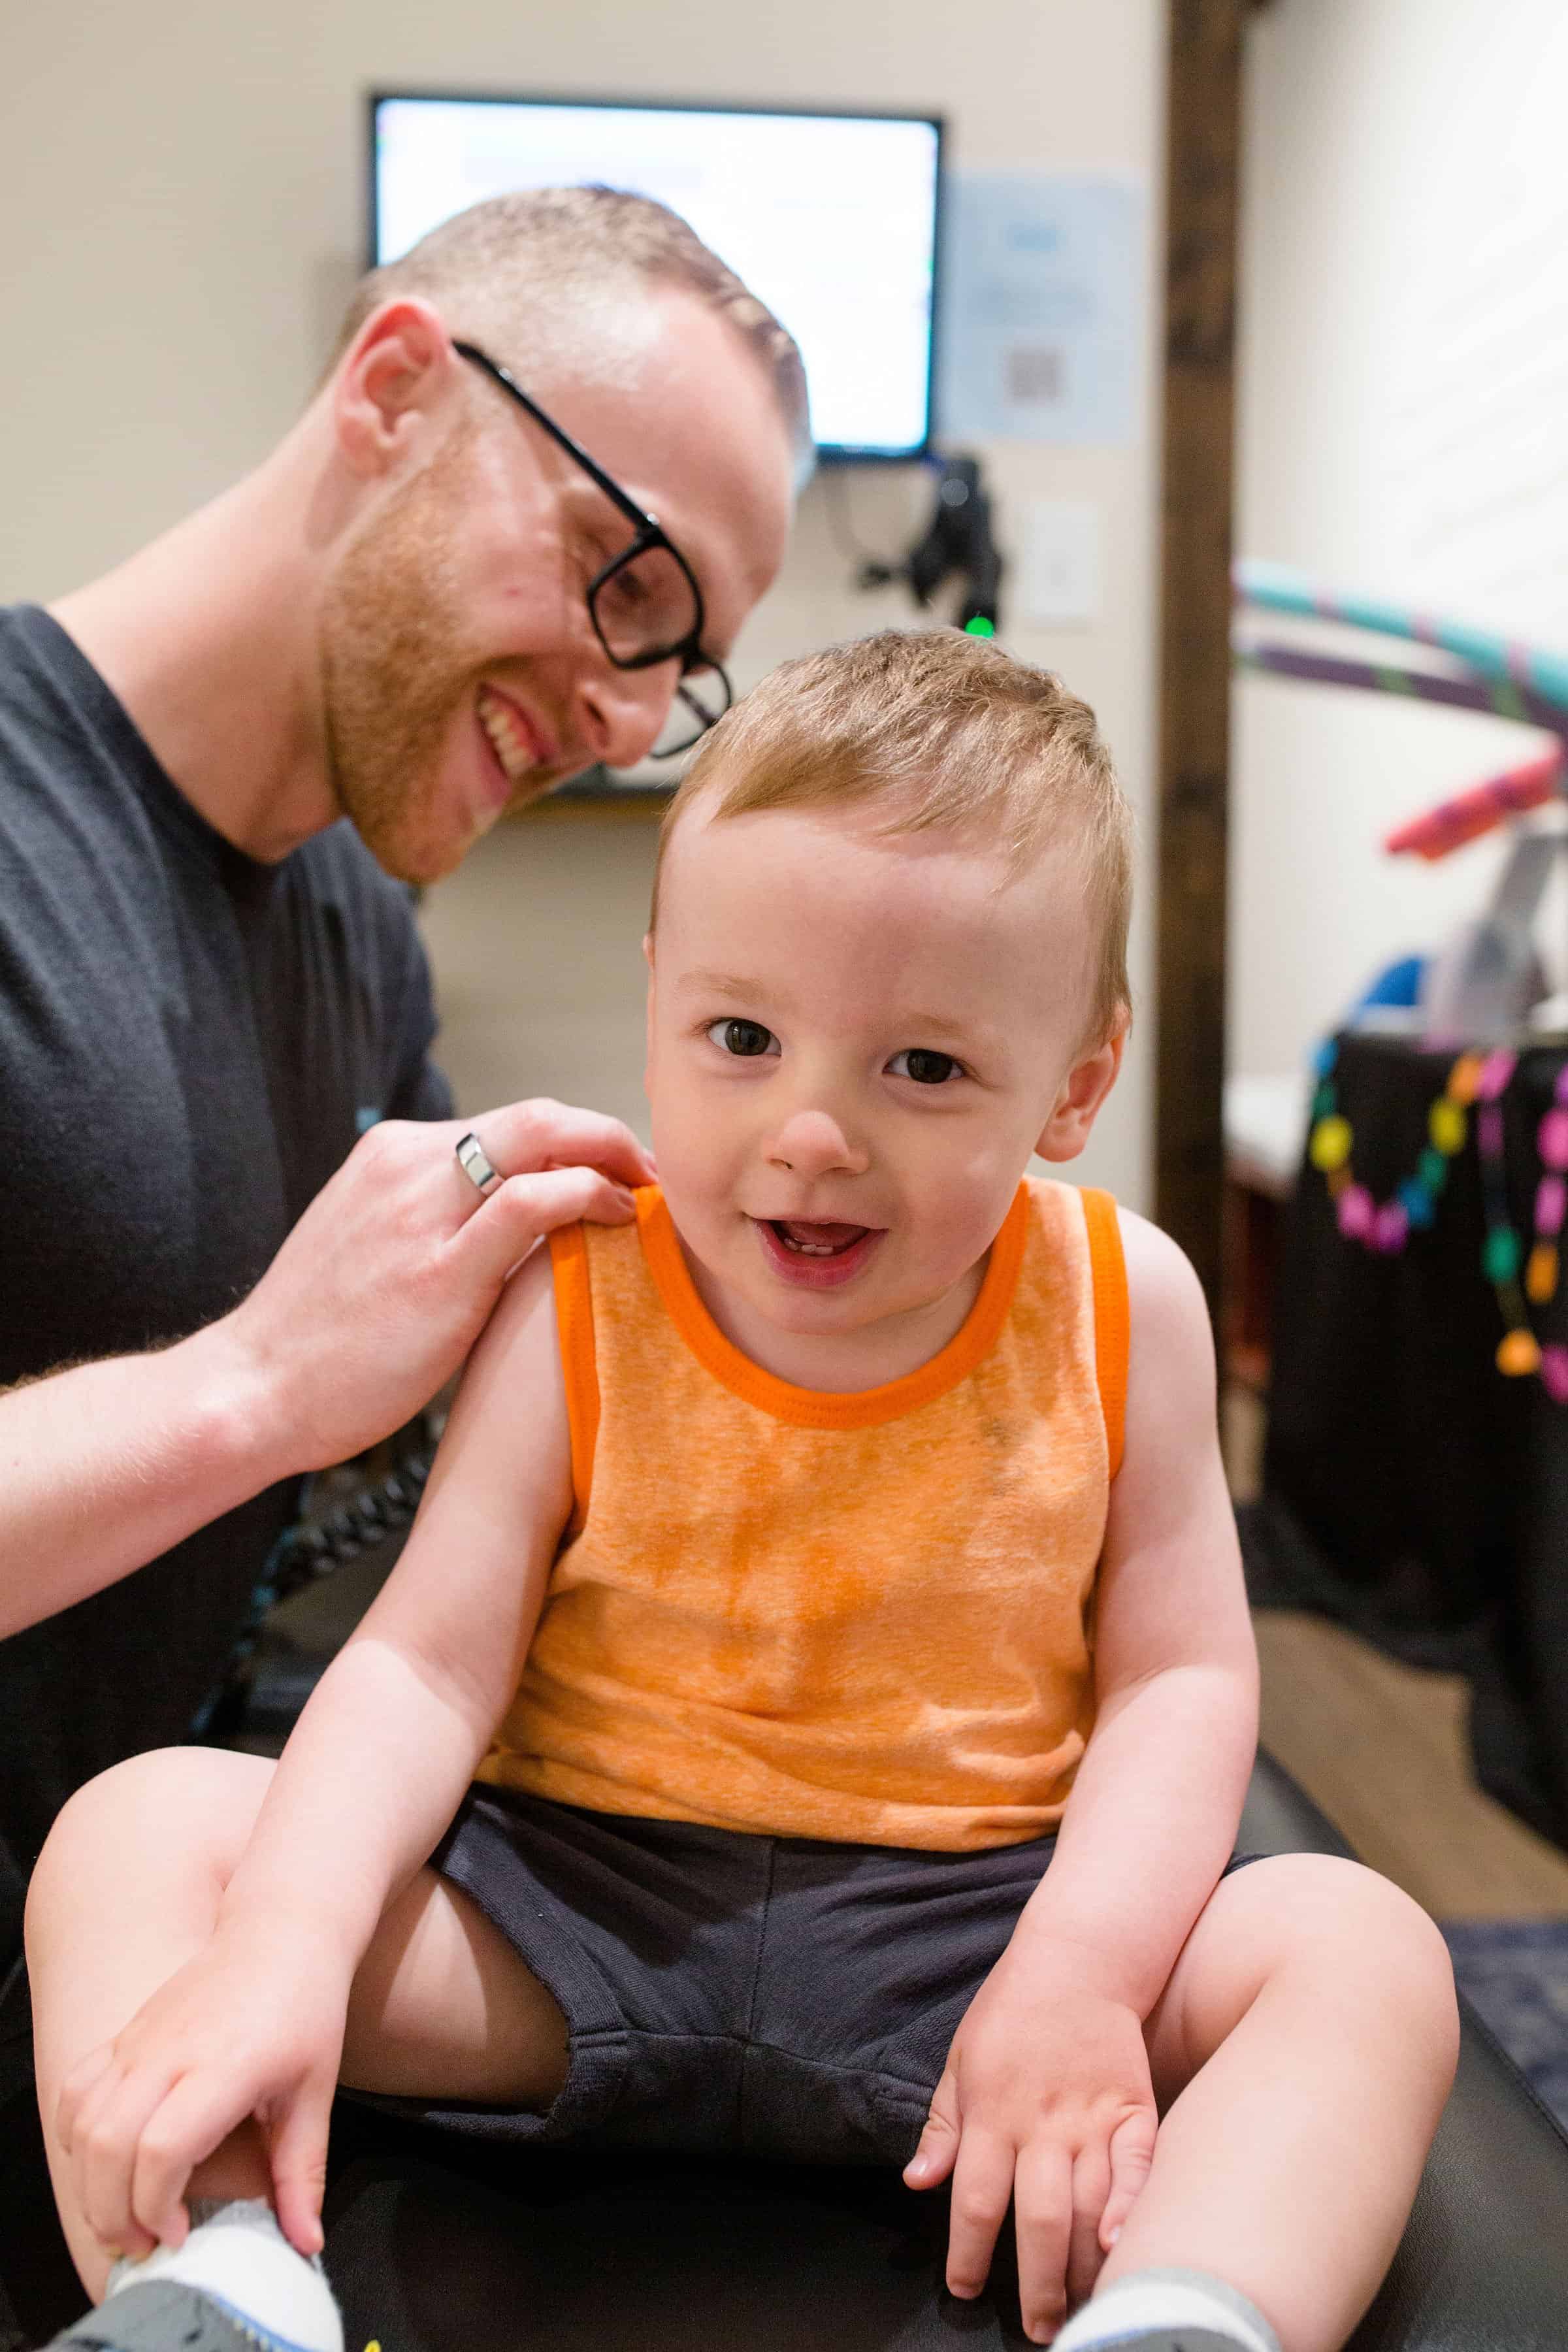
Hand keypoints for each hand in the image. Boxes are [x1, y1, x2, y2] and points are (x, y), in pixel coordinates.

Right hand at [55, 1924, 350, 2263]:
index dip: (156, 2205)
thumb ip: (303, 2172)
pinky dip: (75, 2137)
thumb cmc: (305, 2008)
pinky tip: (105, 2164)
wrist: (282, 1931)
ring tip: (124, 2214)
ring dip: (90, 2182)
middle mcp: (171, 2053)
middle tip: (144, 2242)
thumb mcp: (317, 2092)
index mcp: (224, 2066)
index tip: (177, 2234)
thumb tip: (306, 2244)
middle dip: (113, 2212)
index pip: (161, 2148)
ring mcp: (140, 2040)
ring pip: (81, 2122)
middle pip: (107, 2146)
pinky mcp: (125, 2034)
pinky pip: (76, 2091)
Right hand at [222, 1098, 651, 1473]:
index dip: (578, 1139)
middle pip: (536, 1117)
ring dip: (613, 1159)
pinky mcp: (437, 1269)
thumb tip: (514, 1219)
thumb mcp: (376, 1245)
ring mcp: (421, 1212)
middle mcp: (407, 1164)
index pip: (509, 1123)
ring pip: (541, 1140)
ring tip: (652, 1195)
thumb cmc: (321, 1337)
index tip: (620, 1169)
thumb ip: (437, 1218)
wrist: (254, 1391)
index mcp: (392, 1154)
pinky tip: (619, 1217)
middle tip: (656, 1174)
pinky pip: (532, 1203)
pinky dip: (589, 1196)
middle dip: (609, 1136)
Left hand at [903, 1951, 1157, 2343]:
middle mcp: (1041, 2123)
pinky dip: (1134, 2210)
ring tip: (1084, 2309)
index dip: (969, 2255)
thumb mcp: (960, 2061)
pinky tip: (1125, 2246)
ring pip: (1090, 2206)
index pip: (976, 2202)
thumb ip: (943, 2126)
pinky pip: (1139, 2169)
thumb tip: (918, 2183)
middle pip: (1038, 2219)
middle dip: (1037, 2284)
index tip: (965, 2290)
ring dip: (1086, 2265)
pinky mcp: (1134, 2108)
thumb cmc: (1009, 2013)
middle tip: (1040, 2329)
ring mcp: (1091, 2117)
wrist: (1077, 1959)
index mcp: (991, 2114)